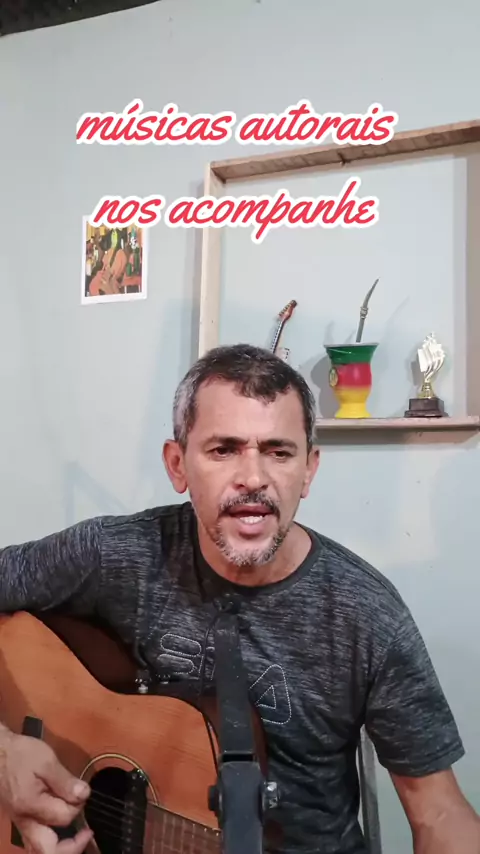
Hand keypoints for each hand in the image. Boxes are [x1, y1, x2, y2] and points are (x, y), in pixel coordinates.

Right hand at [0, 730, 92, 852]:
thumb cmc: (20, 755)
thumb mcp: (45, 760)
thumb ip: (65, 780)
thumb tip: (84, 795)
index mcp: (31, 806)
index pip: (64, 817)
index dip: (78, 805)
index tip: (83, 791)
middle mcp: (25, 822)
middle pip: (49, 850)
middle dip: (72, 845)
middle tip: (87, 833)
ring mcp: (21, 825)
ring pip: (41, 850)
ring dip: (61, 848)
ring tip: (78, 837)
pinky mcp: (21, 822)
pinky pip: (36, 843)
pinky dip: (51, 843)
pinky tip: (62, 832)